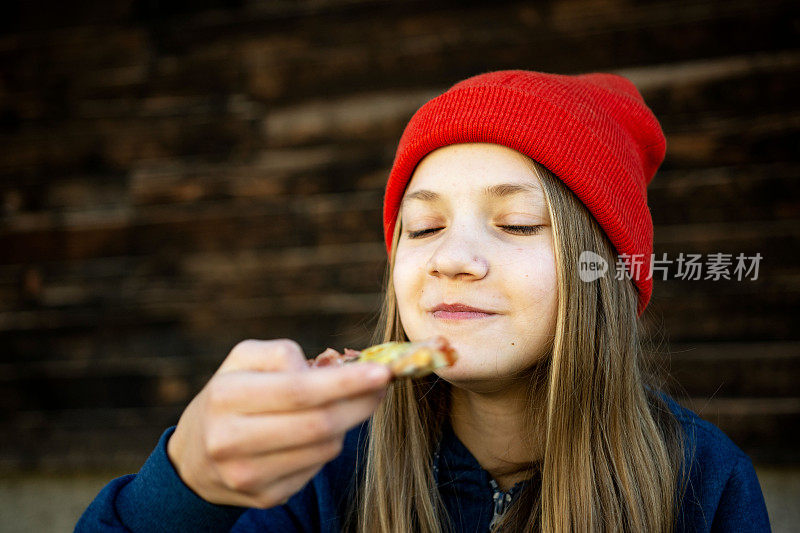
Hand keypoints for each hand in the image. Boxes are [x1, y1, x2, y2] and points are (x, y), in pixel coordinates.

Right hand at [166, 339, 390, 508]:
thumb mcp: (243, 360)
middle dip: (360, 403)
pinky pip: (316, 469)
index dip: (347, 382)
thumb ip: (284, 353)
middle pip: (318, 424)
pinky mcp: (264, 497)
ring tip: (344, 405)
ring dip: (345, 424)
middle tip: (383, 385)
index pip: (300, 390)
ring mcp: (247, 475)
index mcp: (226, 395)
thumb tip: (332, 370)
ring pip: (323, 449)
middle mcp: (231, 439)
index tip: (383, 371)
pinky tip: (317, 434)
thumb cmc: (231, 396)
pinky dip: (326, 447)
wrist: (194, 457)